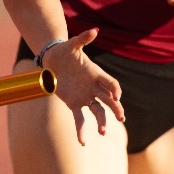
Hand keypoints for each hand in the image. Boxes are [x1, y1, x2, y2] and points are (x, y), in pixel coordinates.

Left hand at [43, 28, 124, 144]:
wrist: (53, 60)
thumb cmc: (65, 51)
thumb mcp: (72, 45)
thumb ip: (83, 39)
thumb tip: (94, 30)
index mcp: (96, 74)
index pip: (110, 83)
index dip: (115, 89)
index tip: (117, 96)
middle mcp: (94, 87)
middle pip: (109, 100)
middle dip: (116, 108)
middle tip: (121, 117)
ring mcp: (86, 97)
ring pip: (98, 111)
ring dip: (102, 122)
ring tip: (103, 132)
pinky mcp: (74, 104)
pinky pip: (79, 119)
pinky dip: (81, 130)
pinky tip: (82, 142)